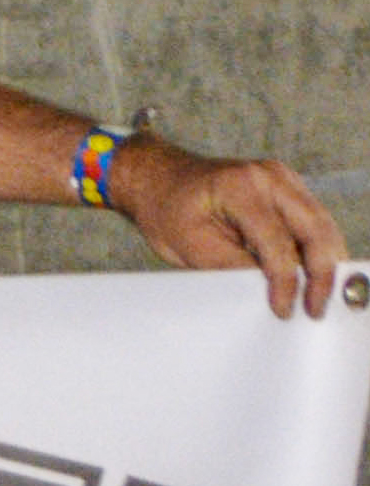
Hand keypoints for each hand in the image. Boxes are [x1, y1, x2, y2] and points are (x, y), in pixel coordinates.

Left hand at [105, 137, 347, 317]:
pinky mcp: (288, 188)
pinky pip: (313, 221)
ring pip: (322, 225)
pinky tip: (313, 276)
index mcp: (240, 186)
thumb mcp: (190, 247)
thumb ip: (231, 267)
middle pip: (315, 229)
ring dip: (327, 262)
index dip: (284, 281)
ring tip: (318, 297)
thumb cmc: (167, 212)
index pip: (276, 240)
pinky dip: (317, 249)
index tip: (283, 309)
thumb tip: (270, 292)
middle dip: (322, 273)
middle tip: (315, 308)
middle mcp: (270, 176)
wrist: (159, 180)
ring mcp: (283, 179)